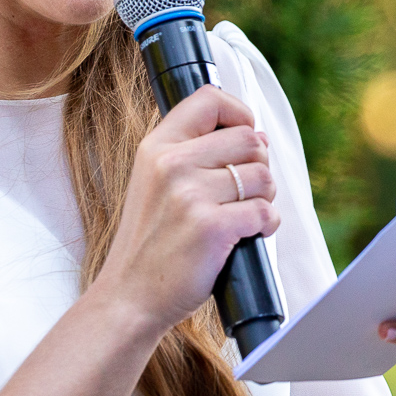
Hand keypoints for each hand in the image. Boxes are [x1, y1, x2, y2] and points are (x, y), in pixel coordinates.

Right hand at [94, 85, 279, 335]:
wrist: (129, 296)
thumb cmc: (150, 243)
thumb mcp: (153, 183)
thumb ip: (193, 154)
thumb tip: (257, 136)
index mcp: (156, 147)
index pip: (210, 99)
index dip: (240, 114)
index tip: (244, 137)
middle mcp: (171, 164)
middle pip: (249, 139)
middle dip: (258, 165)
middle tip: (243, 192)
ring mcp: (190, 195)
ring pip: (262, 176)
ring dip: (265, 198)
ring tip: (242, 216)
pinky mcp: (211, 227)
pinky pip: (265, 212)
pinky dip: (266, 225)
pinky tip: (247, 235)